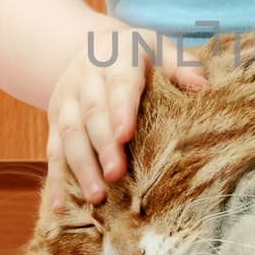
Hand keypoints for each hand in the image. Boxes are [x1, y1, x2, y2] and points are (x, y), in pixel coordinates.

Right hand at [46, 25, 207, 209]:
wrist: (91, 47)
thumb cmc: (137, 53)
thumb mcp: (159, 47)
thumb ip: (180, 64)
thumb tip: (202, 86)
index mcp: (115, 58)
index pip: (118, 83)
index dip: (120, 109)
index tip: (125, 135)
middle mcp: (85, 79)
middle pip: (91, 113)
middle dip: (102, 145)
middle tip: (114, 174)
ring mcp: (65, 101)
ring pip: (68, 135)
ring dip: (80, 167)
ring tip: (96, 197)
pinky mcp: (54, 122)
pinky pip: (52, 152)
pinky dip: (55, 181)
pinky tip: (58, 207)